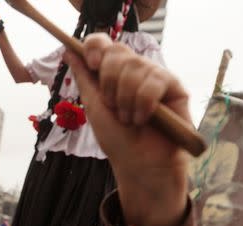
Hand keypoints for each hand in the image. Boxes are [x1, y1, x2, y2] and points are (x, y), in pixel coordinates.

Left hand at [65, 34, 190, 225]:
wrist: (139, 164)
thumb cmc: (118, 140)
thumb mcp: (94, 107)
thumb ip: (84, 78)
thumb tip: (69, 52)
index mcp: (114, 73)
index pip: (104, 44)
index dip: (96, 47)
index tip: (91, 64)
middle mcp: (135, 70)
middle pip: (118, 52)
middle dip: (109, 81)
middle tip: (113, 107)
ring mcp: (155, 76)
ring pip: (135, 66)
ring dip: (126, 98)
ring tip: (129, 120)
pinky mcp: (174, 86)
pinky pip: (155, 80)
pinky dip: (144, 102)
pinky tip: (144, 119)